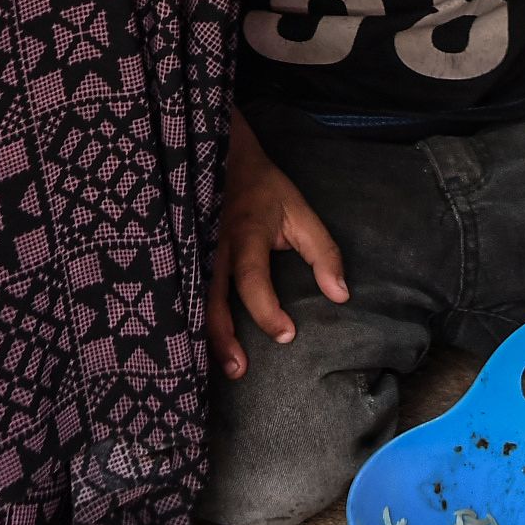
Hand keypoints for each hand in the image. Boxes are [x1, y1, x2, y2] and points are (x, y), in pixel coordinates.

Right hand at [209, 113, 347, 380]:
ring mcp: (192, 250)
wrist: (221, 155)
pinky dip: (190, 318)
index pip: (251, 279)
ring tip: (220, 367)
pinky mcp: (183, 255)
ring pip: (191, 299)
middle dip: (223, 337)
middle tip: (240, 370)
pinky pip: (184, 291)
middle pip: (210, 298)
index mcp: (244, 234)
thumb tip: (341, 295)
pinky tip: (196, 343)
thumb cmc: (265, 190)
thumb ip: (323, 253)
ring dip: (204, 335)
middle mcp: (212, 246)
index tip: (287, 334)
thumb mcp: (301, 213)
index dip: (267, 310)